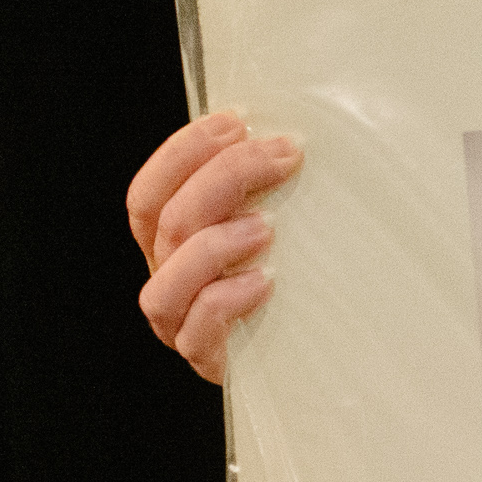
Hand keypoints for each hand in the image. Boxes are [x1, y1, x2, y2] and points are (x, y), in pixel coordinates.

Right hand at [127, 111, 302, 382]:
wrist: (330, 351)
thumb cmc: (310, 273)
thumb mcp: (291, 218)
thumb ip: (275, 183)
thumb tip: (295, 134)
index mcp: (176, 241)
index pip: (150, 192)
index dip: (182, 153)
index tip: (234, 123)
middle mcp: (172, 278)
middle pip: (164, 223)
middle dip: (220, 179)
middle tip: (281, 158)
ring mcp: (186, 322)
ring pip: (165, 284)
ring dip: (213, 246)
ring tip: (265, 228)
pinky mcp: (212, 359)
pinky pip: (195, 331)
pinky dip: (223, 301)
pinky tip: (264, 282)